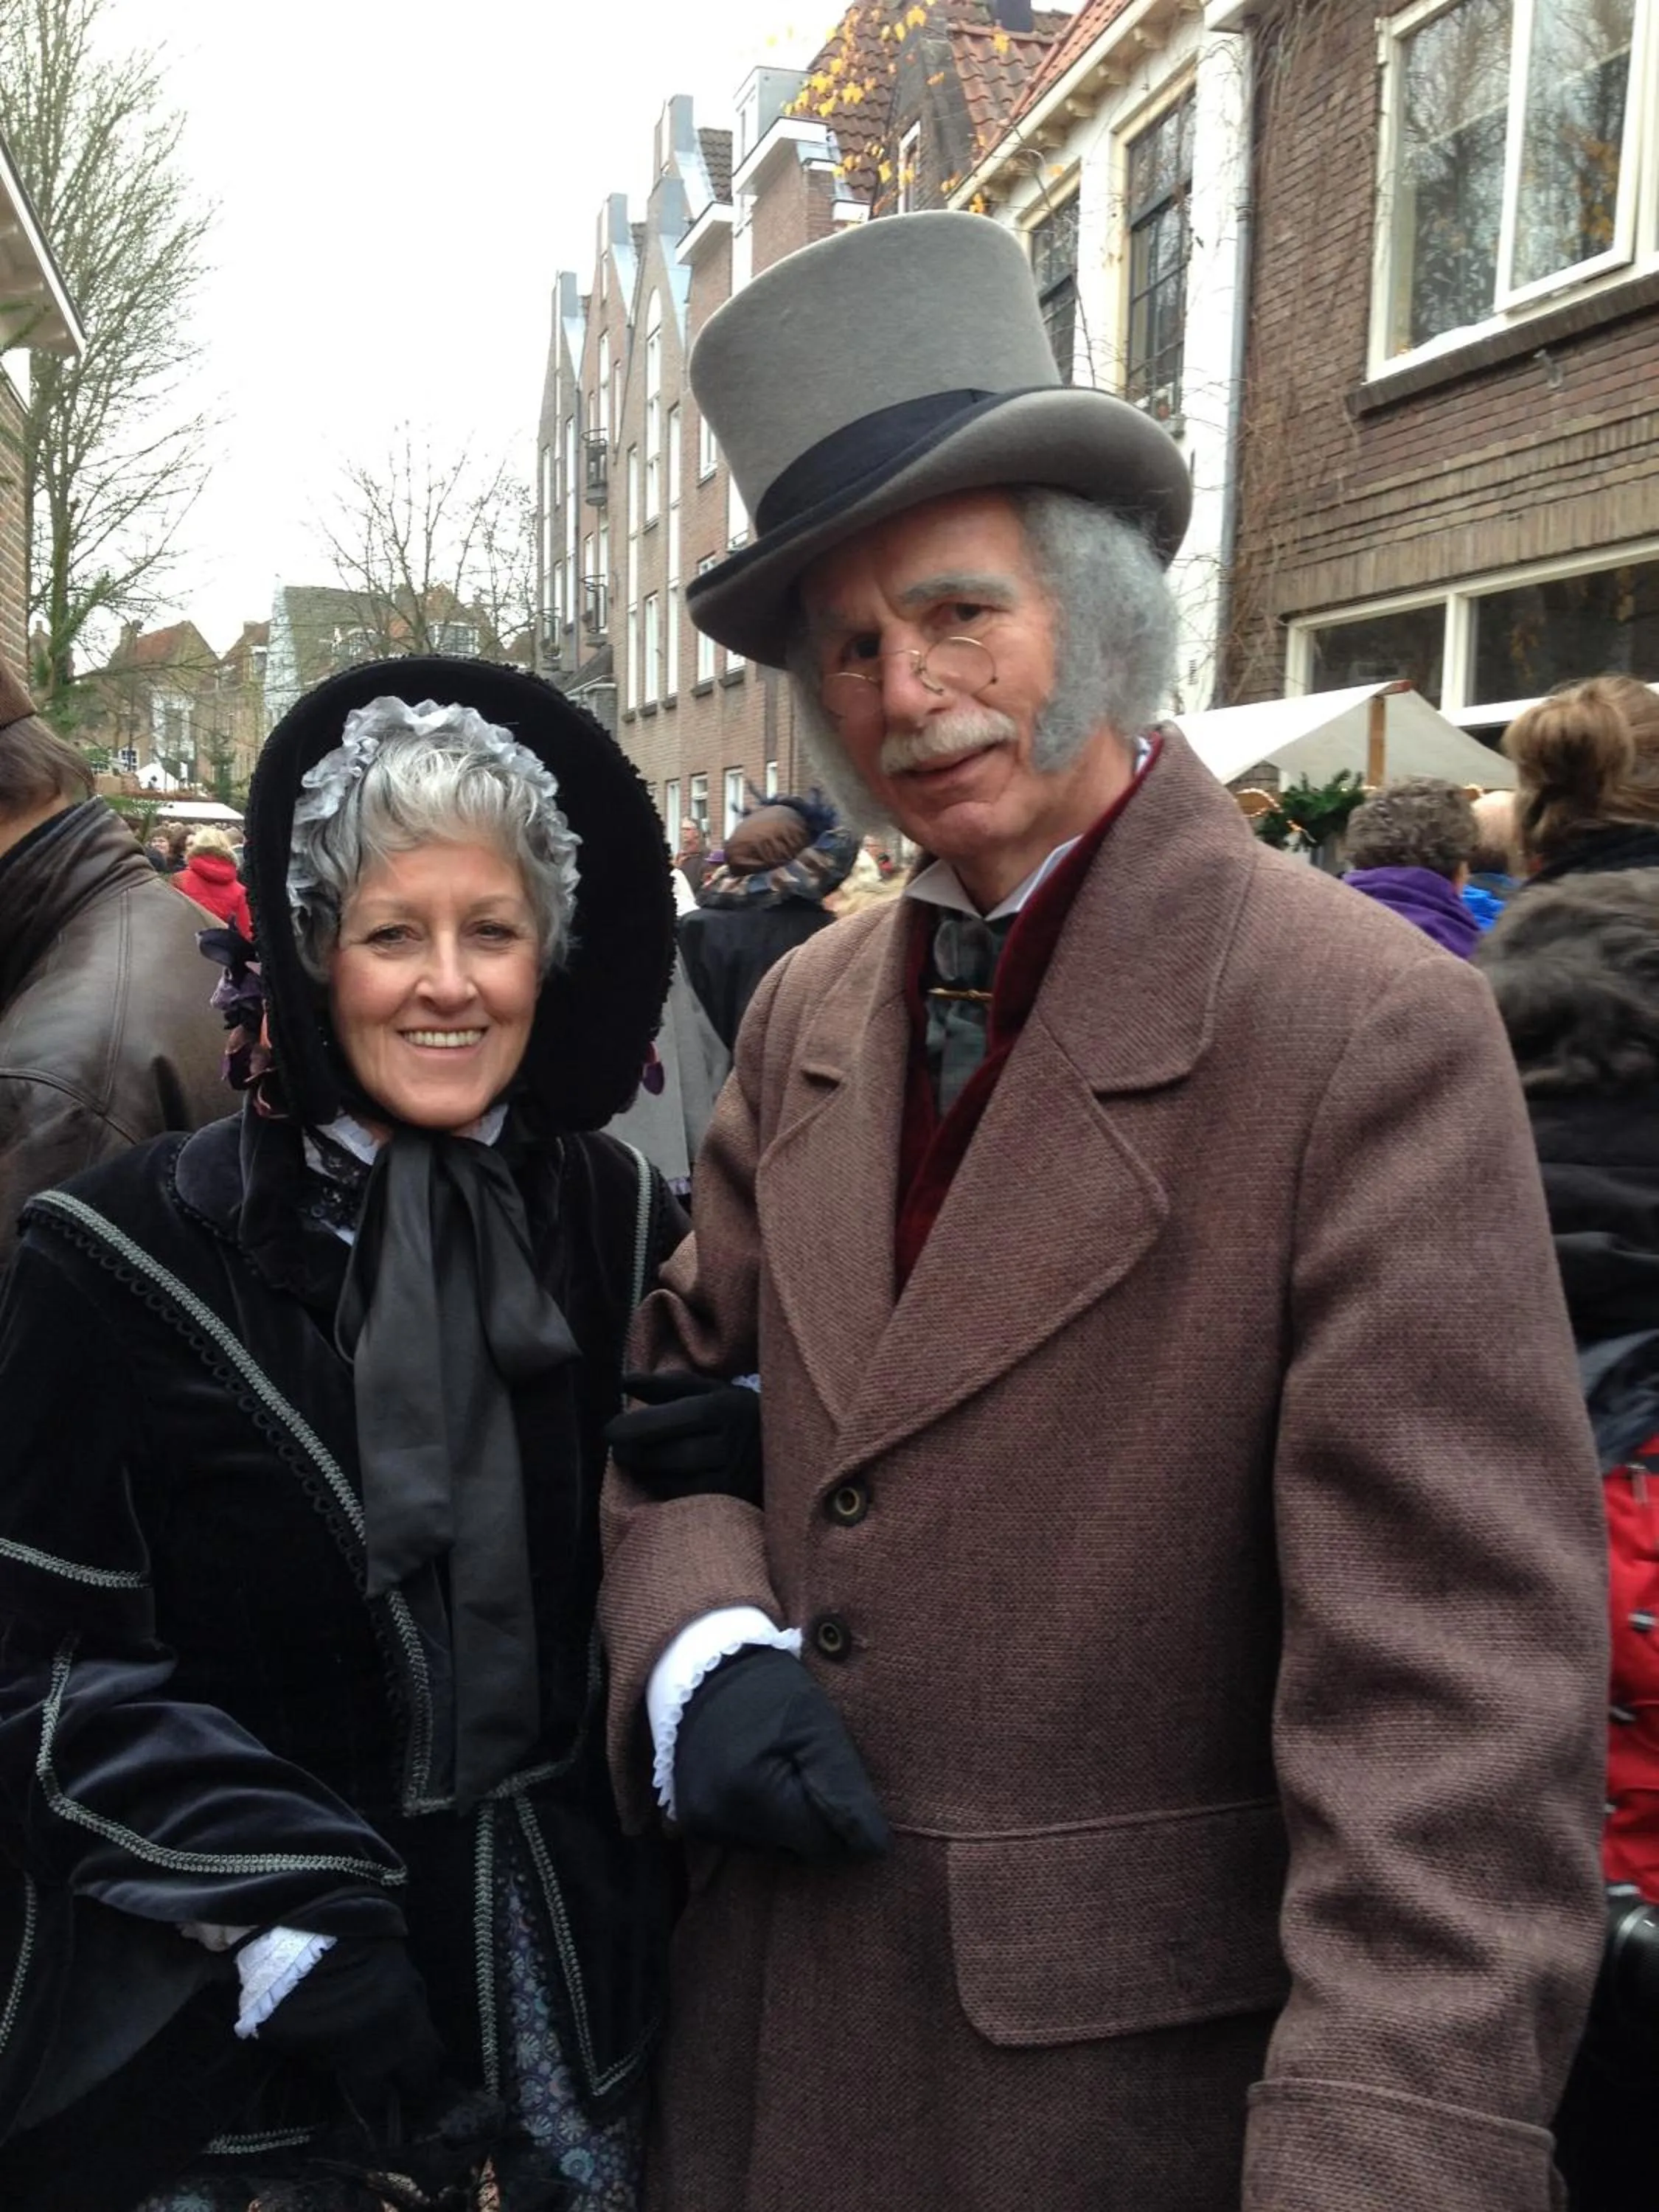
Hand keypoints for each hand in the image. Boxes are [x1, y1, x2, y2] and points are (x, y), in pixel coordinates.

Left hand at [255, 1934, 446, 2122]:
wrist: (306, 1925)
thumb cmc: (292, 1992)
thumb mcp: (301, 2041)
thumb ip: (331, 2063)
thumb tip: (346, 2073)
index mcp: (371, 2054)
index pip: (379, 2097)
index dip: (374, 2110)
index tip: (373, 2117)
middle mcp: (402, 2028)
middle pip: (426, 2069)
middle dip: (415, 2084)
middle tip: (401, 2090)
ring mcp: (411, 1995)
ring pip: (426, 2035)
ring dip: (413, 2050)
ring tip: (396, 2056)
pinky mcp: (410, 1971)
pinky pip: (416, 2006)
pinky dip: (406, 2021)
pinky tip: (389, 2021)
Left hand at [606, 1369, 763, 1504]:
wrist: (789, 1450)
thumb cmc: (738, 1415)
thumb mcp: (711, 1392)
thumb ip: (667, 1385)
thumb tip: (624, 1381)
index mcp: (726, 1409)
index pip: (676, 1418)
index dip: (638, 1425)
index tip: (609, 1430)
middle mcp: (732, 1444)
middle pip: (672, 1453)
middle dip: (635, 1452)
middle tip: (615, 1448)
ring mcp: (733, 1477)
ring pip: (676, 1480)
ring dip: (644, 1472)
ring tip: (628, 1460)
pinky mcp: (730, 1502)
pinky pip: (685, 1498)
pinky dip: (661, 1488)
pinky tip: (651, 1477)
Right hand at [673, 1645, 889, 1861]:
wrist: (708, 1670)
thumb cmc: (772, 1693)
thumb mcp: (819, 1726)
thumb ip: (846, 1788)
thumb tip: (875, 1847)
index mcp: (752, 1794)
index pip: (823, 1843)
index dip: (843, 1819)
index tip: (842, 1783)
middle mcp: (719, 1821)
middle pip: (797, 1851)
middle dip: (813, 1819)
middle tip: (808, 1768)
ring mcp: (700, 1824)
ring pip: (773, 1848)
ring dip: (787, 1820)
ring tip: (780, 1769)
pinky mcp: (691, 1821)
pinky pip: (745, 1839)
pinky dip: (761, 1818)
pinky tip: (757, 1780)